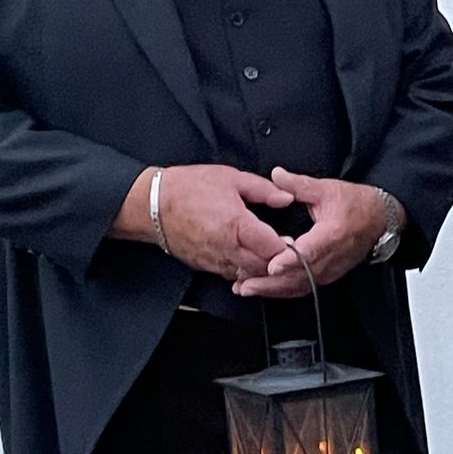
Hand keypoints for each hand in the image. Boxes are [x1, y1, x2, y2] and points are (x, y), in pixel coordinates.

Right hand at [116, 163, 295, 281]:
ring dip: (262, 270)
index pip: (273, 248)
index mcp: (237, 225)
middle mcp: (227, 248)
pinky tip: (251, 261)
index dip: (290, 249)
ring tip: (274, 260)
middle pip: (263, 268)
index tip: (300, 243)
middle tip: (292, 255)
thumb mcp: (232, 178)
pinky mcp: (205, 266)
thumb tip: (287, 198)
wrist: (151, 205)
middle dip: (279, 264)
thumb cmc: (189, 187)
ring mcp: (214, 260)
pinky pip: (231, 274)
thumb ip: (264, 190)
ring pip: (248, 275)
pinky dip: (244, 271)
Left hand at [233, 168, 388, 297]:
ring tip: (246, 288)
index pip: (310, 251)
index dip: (290, 260)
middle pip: (300, 276)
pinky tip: (263, 290)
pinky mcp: (327, 276)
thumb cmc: (355, 203)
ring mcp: (331, 270)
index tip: (272, 266)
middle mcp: (333, 257)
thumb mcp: (326, 189)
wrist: (379, 219)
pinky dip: (282, 291)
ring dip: (273, 290)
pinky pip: (303, 288)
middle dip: (271, 283)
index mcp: (333, 234)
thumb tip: (276, 174)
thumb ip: (299, 184)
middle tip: (243, 284)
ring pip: (300, 286)